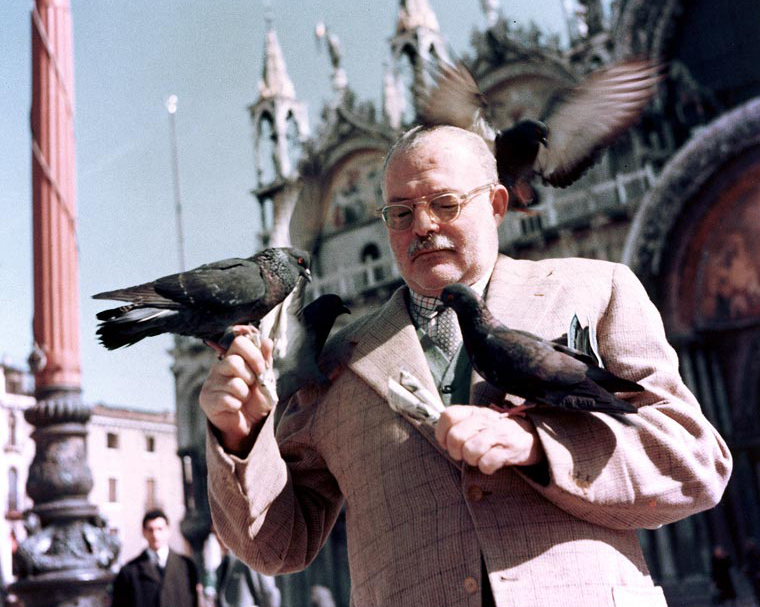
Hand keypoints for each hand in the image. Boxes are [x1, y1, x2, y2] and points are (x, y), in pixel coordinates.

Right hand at [199, 335, 274, 455]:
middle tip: (251, 386)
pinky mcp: (206, 399)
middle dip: (250, 377)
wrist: (248, 424)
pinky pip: (227, 400)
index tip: (262, 369)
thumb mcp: (266, 379)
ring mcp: (211, 383)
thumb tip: (267, 341)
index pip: (239, 342)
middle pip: (233, 362)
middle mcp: (219, 367)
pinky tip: (235, 408)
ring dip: (245, 394)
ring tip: (243, 398)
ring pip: (233, 384)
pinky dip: (237, 406)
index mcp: (233, 358)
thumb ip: (266, 360)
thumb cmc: (256, 399)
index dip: (254, 354)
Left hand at [435, 405, 543, 474]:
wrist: (531, 436)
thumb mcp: (479, 421)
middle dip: (455, 451)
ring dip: (471, 460)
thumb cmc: (497, 431)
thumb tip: (440, 438)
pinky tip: (490, 464)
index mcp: (474, 411)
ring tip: (478, 459)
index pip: (448, 415)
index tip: (446, 443)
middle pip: (456, 436)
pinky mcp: (510, 450)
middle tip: (463, 454)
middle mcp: (485, 419)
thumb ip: (459, 424)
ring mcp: (498, 434)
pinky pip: (487, 463)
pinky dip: (486, 468)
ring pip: (470, 450)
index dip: (441, 433)